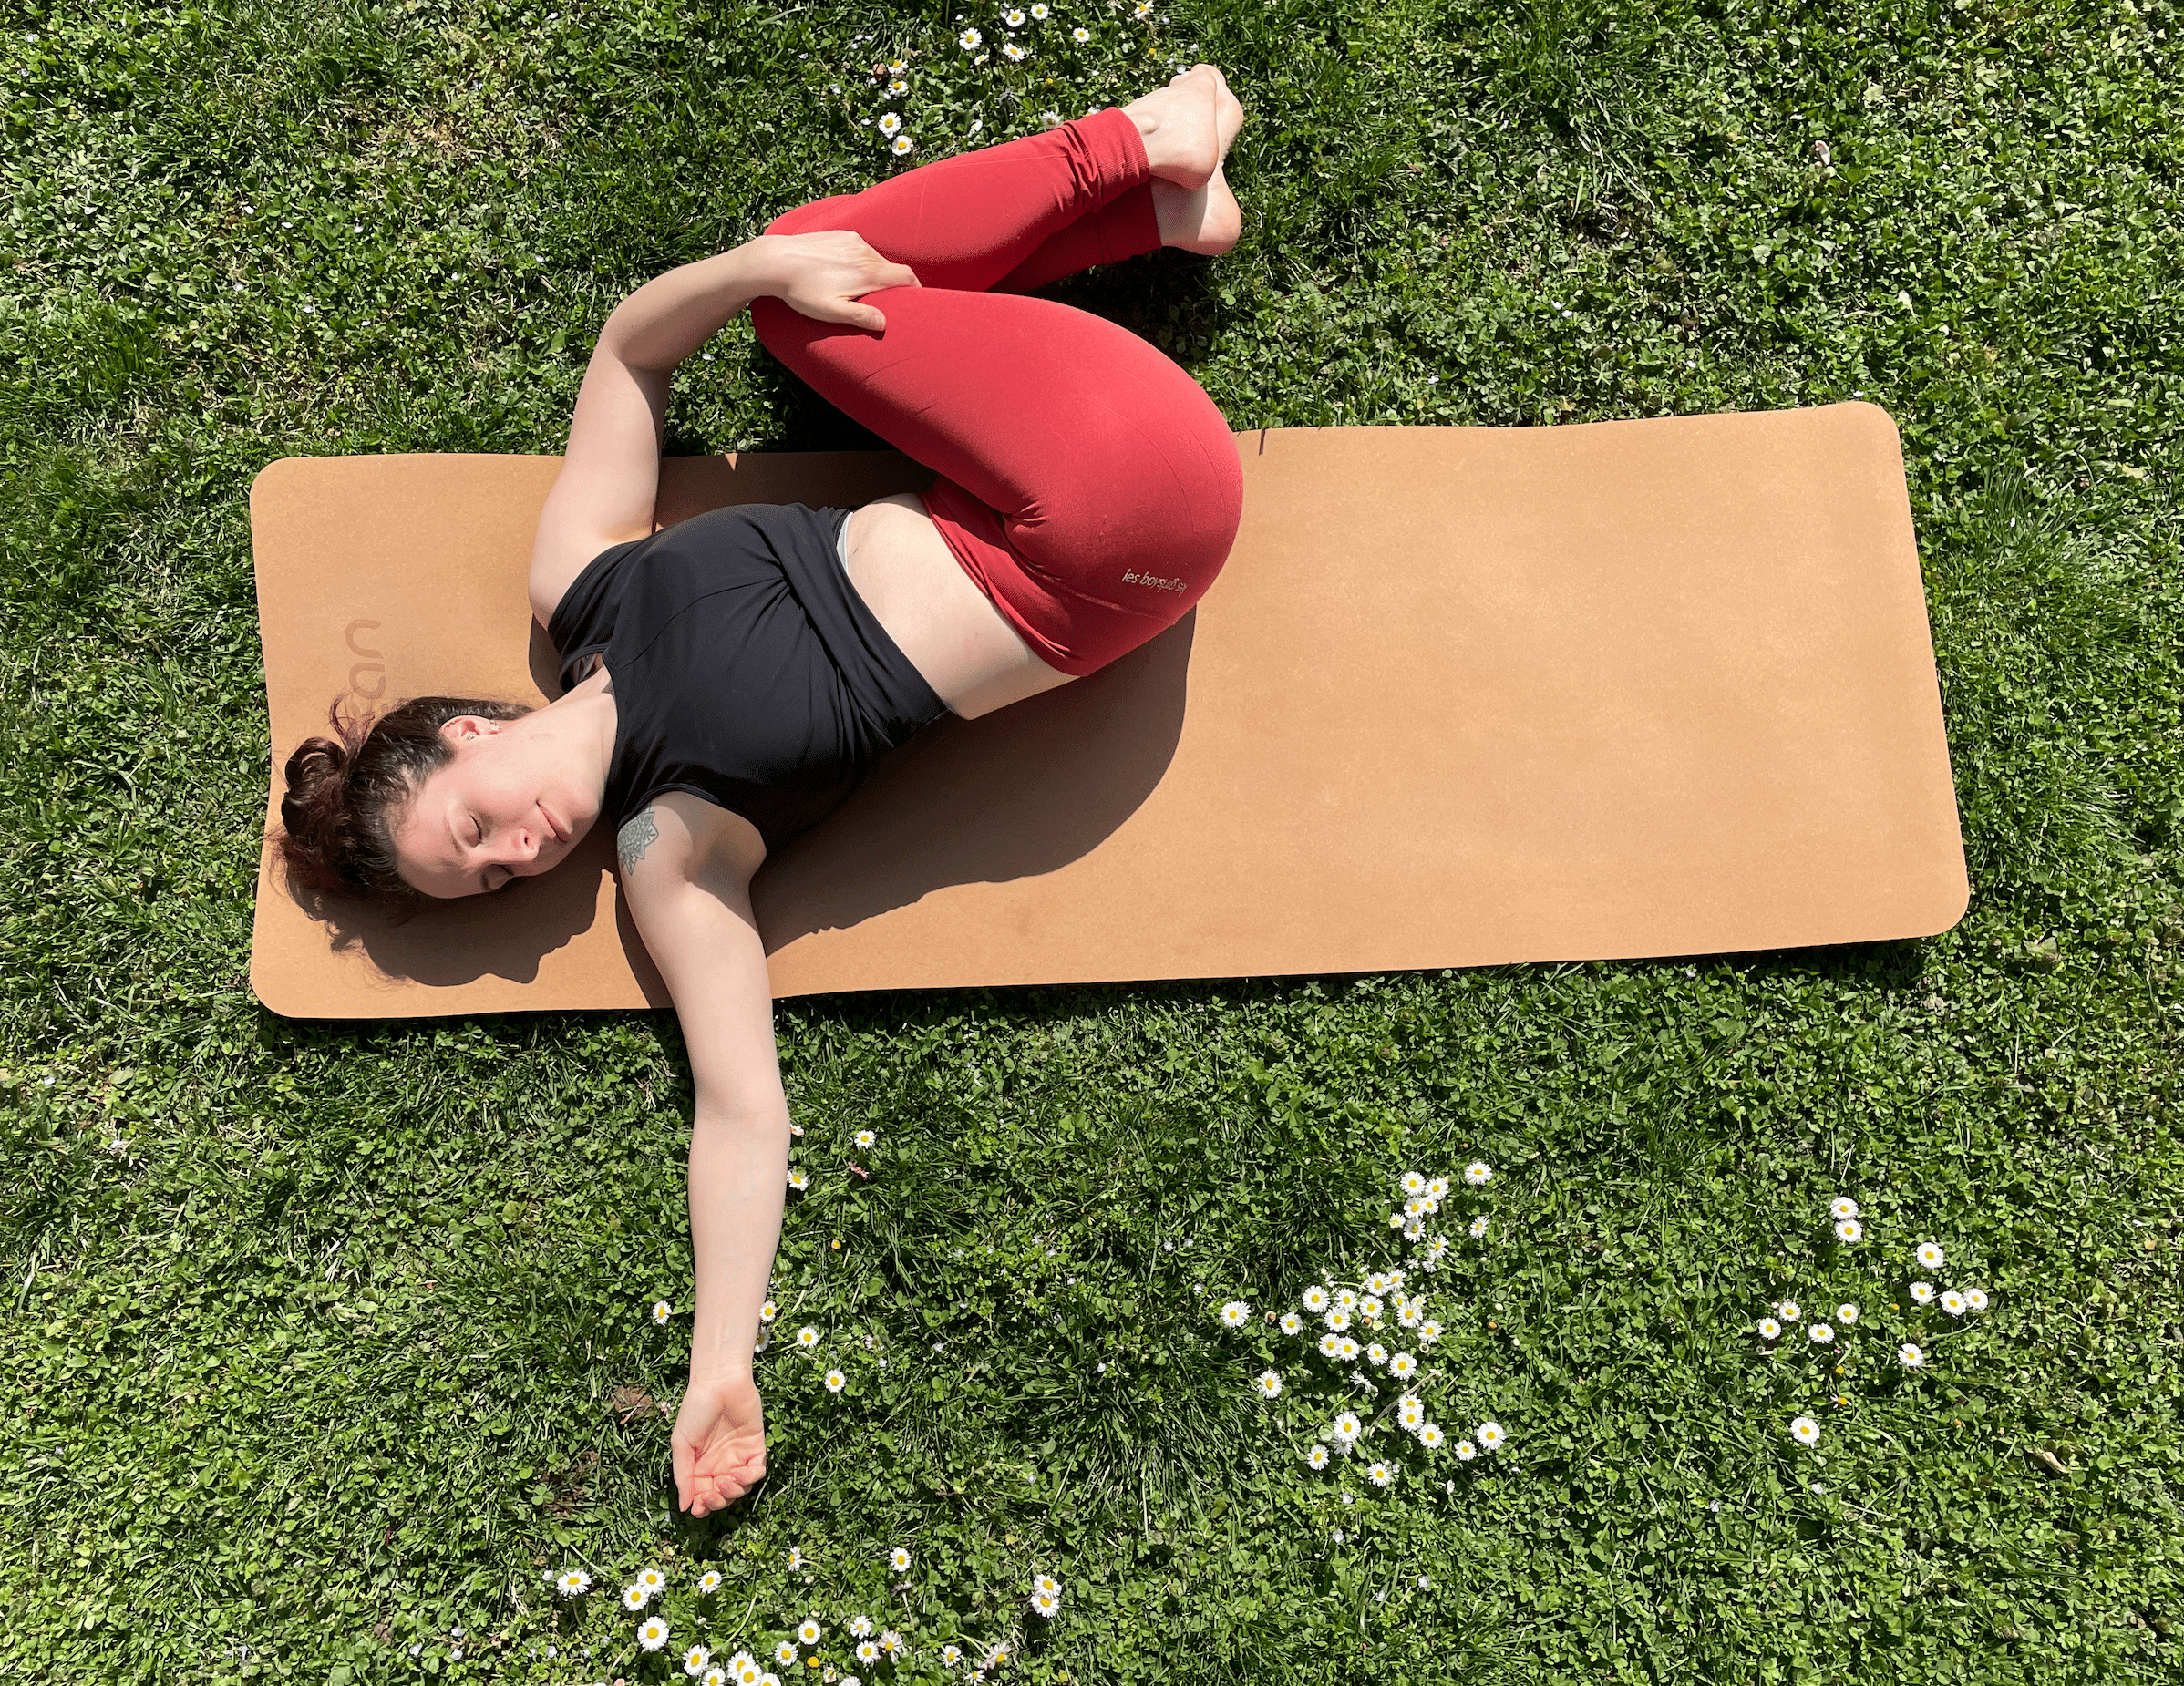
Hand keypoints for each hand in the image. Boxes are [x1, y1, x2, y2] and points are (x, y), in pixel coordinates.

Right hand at [672, 1370, 765, 1516]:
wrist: (719, 1382)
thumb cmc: (695, 1410)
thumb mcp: (681, 1444)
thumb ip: (682, 1476)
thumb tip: (683, 1507)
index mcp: (700, 1465)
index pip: (703, 1495)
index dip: (702, 1506)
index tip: (698, 1509)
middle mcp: (720, 1463)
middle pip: (723, 1496)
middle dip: (717, 1502)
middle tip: (710, 1496)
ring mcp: (738, 1456)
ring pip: (741, 1488)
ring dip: (733, 1492)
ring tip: (724, 1482)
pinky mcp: (755, 1447)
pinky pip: (757, 1472)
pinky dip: (749, 1478)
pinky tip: (737, 1472)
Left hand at [751, 230, 920, 332]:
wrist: (775, 261)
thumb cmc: (801, 291)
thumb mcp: (831, 311)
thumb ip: (860, 317)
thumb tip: (885, 323)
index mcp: (868, 272)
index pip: (906, 277)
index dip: (916, 289)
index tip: (917, 300)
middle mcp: (865, 252)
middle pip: (892, 268)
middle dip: (894, 285)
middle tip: (889, 301)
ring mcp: (852, 240)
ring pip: (875, 258)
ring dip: (876, 273)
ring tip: (863, 289)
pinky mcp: (840, 234)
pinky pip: (860, 249)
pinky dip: (861, 261)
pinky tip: (845, 273)